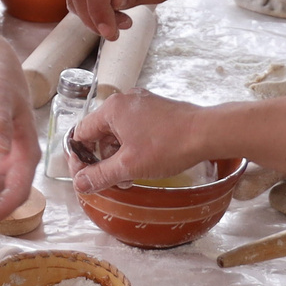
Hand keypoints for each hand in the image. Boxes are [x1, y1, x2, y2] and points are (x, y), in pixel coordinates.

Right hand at [68, 90, 207, 191]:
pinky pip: (133, 130)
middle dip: (103, 161)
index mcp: (112, 109)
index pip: (81, 134)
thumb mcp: (129, 166)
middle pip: (99, 134)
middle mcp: (124, 102)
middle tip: (113, 181)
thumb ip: (100, 175)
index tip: (85, 176)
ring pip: (117, 134)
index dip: (80, 158)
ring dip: (118, 157)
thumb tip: (79, 184)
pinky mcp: (154, 111)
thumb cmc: (168, 145)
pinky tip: (142, 164)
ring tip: (130, 176)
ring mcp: (141, 104)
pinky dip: (132, 148)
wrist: (205, 133)